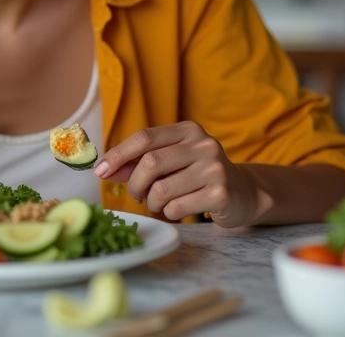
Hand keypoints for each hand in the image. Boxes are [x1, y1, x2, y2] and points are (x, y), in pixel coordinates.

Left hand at [94, 121, 259, 226]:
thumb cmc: (198, 175)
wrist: (243, 194)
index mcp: (187, 130)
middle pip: (150, 163)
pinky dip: (169, 213)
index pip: (144, 137)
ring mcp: (214, 168)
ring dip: (152, 203)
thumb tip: (107, 169)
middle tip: (136, 195)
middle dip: (135, 184)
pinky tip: (177, 211)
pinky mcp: (221, 193)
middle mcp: (203, 144)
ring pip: (162, 189)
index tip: (100, 170)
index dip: (118, 154)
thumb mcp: (171, 162)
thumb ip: (140, 163)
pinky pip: (178, 207)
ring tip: (159, 204)